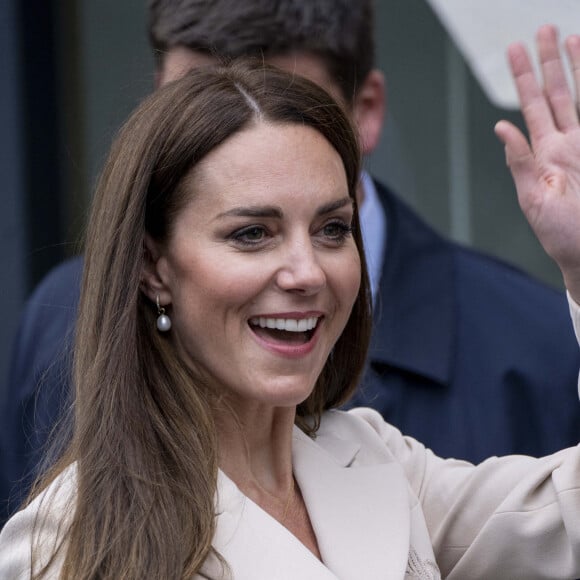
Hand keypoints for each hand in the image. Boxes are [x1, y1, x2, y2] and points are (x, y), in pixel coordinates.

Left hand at [495, 25, 579, 301]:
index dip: (524, 78)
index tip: (516, 50)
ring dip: (577, 67)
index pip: (532, 107)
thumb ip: (520, 162)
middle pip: (558, 93)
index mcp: (544, 155)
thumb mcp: (535, 200)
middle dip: (549, 62)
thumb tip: (501, 127)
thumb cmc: (562, 235)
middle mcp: (568, 144)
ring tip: (572, 36)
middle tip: (542, 30)